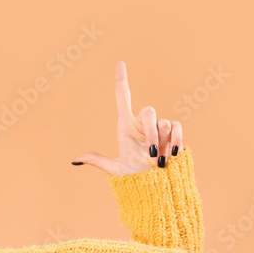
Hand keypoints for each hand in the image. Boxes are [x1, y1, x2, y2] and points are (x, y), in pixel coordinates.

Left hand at [71, 60, 182, 176]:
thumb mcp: (116, 169)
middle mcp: (143, 125)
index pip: (124, 98)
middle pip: (148, 111)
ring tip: (159, 161)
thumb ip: (99, 161)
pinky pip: (177, 128)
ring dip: (162, 143)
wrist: (155, 189)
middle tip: (151, 153)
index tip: (120, 63)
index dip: (121, 80)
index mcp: (127, 127)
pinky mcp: (174, 136)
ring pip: (164, 123)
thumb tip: (76, 159)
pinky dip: (176, 139)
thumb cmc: (134, 178)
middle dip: (151, 131)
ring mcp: (160, 130)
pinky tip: (173, 154)